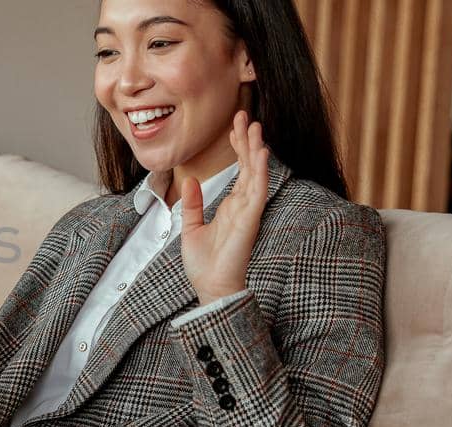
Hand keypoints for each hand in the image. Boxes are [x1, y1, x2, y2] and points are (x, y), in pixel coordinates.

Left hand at [180, 111, 268, 303]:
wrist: (211, 288)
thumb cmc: (205, 264)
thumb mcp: (191, 228)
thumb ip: (192, 204)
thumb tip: (190, 181)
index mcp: (232, 205)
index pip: (239, 169)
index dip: (238, 146)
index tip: (235, 125)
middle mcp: (244, 205)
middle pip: (249, 165)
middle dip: (247, 139)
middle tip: (245, 114)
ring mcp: (249, 211)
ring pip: (257, 173)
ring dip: (256, 148)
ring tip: (255, 125)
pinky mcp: (250, 219)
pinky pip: (258, 190)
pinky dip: (260, 171)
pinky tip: (261, 152)